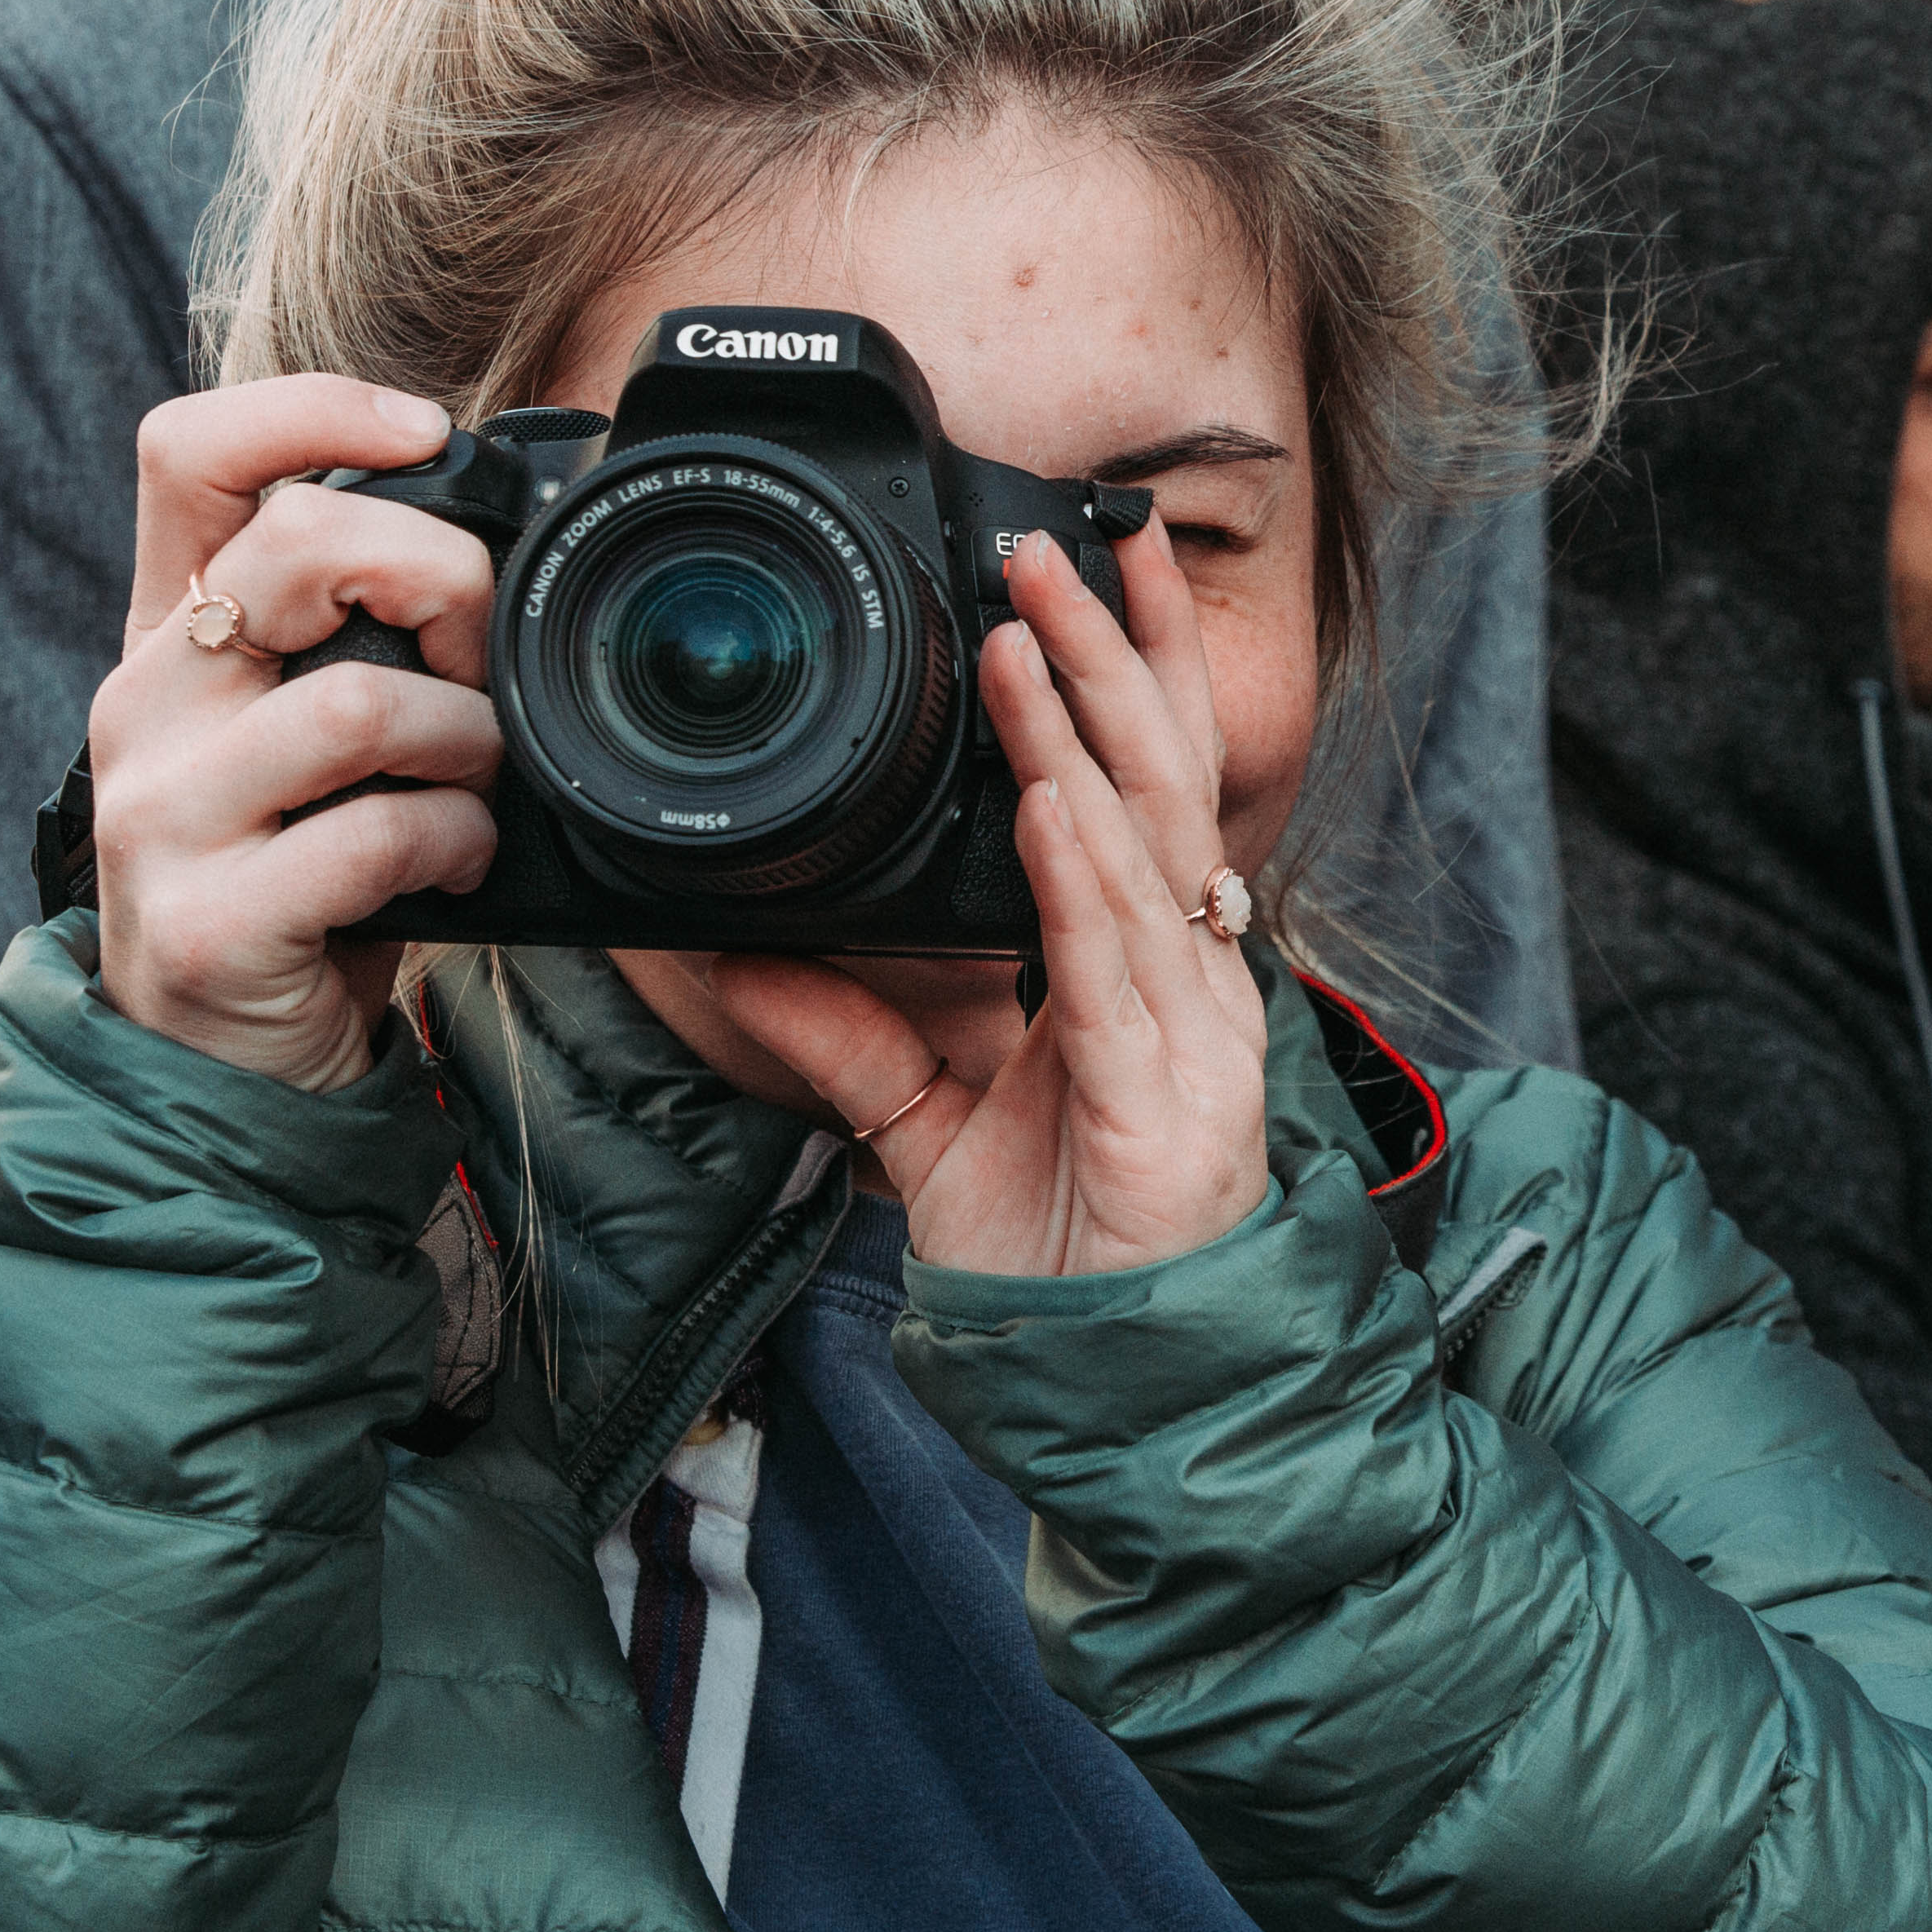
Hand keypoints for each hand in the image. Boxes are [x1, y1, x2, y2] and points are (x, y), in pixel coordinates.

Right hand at [90, 377, 504, 1097]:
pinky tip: (457, 862)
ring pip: (357, 704)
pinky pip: (375, 837)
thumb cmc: (298, 879)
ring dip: (468, 739)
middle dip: (442, 579)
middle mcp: (144, 705)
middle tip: (484, 654)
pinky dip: (455, 841)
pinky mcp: (207, 922)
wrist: (220, 1067)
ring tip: (479, 781)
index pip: (189, 455)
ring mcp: (160, 816)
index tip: (427, 433)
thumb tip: (505, 545)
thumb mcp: (308, 739)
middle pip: (295, 545)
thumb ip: (359, 637)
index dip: (311, 406)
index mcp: (171, 636)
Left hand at [702, 519, 1276, 1278]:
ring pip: (1144, 845)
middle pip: (1163, 777)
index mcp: (1143, 965)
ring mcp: (1191, 1032)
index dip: (1130, 671)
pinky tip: (1043, 801)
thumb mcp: (930, 1127)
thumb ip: (851, 1037)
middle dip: (1113, 650)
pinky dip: (1078, 878)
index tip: (1092, 563)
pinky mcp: (1169, 1100)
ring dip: (1081, 727)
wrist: (1123, 1386)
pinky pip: (1114, 967)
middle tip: (1054, 545)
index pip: (1147, 784)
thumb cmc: (1064, 1255)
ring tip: (1026, 629)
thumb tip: (740, 957)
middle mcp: (1182, 977)